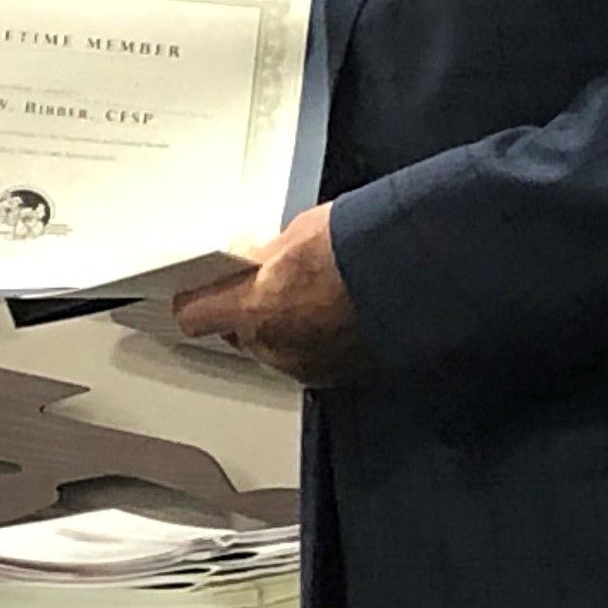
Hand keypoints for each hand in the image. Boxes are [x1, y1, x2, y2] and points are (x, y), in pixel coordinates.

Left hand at [172, 203, 374, 388]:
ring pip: (274, 349)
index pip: (194, 315)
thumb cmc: (359, 248)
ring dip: (285, 328)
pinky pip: (311, 359)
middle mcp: (272, 346)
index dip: (196, 301)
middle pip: (236, 333)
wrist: (413, 274)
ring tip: (314, 297)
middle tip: (271, 284)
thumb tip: (260, 259)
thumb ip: (268, 255)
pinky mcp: (338, 375)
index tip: (199, 292)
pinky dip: (318, 342)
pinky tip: (339, 314)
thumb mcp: (298, 231)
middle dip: (248, 312)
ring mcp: (306, 365)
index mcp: (251, 308)